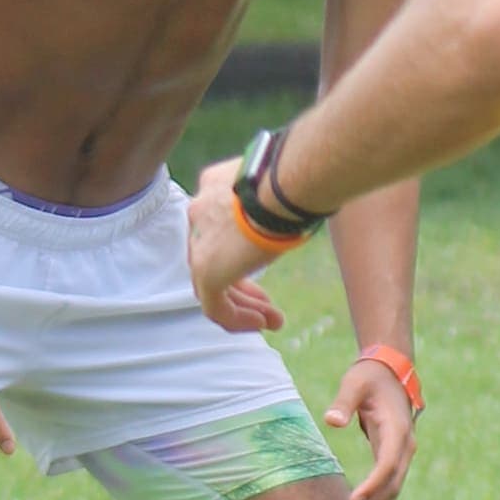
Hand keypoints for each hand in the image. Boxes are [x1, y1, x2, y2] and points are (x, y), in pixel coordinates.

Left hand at [187, 162, 284, 335]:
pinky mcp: (207, 271)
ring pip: (214, 285)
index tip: (267, 259)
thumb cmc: (297, 175)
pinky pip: (215, 306)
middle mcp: (200, 213)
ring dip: (244, 306)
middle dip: (243, 284)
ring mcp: (200, 243)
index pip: (220, 226)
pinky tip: (263, 324)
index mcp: (214, 186)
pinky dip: (238, 318)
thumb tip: (299, 201)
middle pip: (216, 257)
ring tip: (272, 321)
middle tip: (267, 301)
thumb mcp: (281, 185)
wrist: (286, 182)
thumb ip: (275, 198)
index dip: (242, 249)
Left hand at [324, 354, 419, 499]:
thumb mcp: (354, 383)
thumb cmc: (369, 377)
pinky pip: (387, 488)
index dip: (372, 485)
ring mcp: (401, 455)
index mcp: (397, 429)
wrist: (390, 372)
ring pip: (391, 493)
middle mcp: (404, 446)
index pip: (387, 465)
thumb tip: (331, 422)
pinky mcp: (393, 459)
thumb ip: (343, 402)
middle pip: (391, 486)